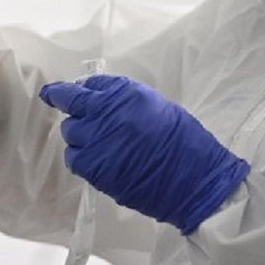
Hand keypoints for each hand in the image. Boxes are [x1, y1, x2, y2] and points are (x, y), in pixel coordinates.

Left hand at [39, 74, 248, 233]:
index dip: (81, 90)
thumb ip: (125, 102)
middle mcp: (105, 111)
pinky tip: (98, 162)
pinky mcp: (93, 167)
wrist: (194, 180)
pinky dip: (81, 158)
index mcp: (124, 93)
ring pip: (69, 132)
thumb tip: (101, 101)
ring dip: (79, 136)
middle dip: (74, 110)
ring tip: (99, 145)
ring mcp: (96, 140)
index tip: (73, 93)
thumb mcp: (156, 106)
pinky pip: (74, 158)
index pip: (89, 84)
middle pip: (71, 104)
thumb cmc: (184, 142)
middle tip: (82, 119)